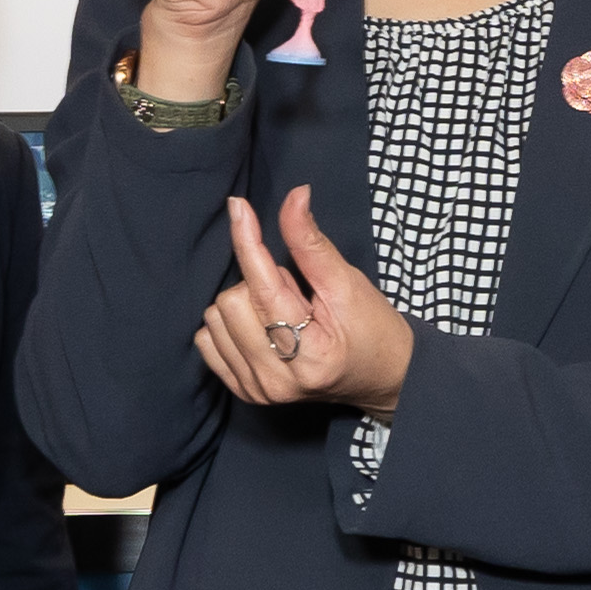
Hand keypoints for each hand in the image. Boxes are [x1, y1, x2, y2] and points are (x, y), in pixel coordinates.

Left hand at [198, 187, 415, 414]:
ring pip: (215, 319)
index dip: (249, 242)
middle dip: (258, 284)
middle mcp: (279, 379)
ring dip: (244, 304)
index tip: (238, 207)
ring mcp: (259, 390)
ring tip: (282, 314)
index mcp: (312, 353)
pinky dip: (228, 324)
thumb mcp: (347, 283)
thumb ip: (311, 243)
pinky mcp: (246, 394)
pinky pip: (207, 341)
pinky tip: (260, 328)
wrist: (382, 377)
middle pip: (231, 301)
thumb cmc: (372, 328)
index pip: (264, 288)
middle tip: (294, 294)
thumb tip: (295, 195)